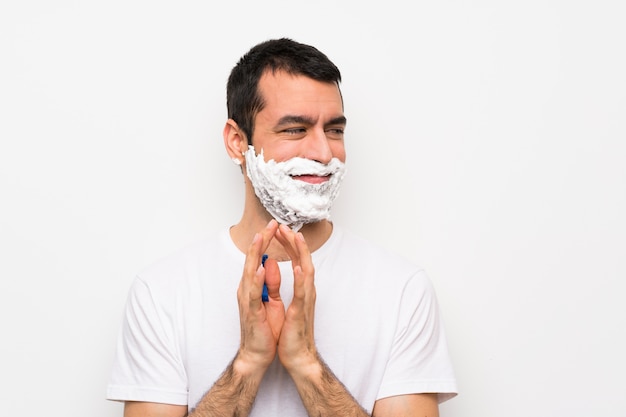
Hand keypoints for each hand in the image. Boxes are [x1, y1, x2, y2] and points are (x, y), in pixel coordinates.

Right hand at [236, 220, 284, 369]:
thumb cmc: (264, 328)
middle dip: (261, 240)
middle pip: (252, 259)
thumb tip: (270, 264)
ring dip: (255, 254)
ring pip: (249, 272)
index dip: (266, 241)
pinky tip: (260, 268)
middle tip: (270, 223)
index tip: (275, 225)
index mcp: (252, 286)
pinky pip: (253, 293)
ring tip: (260, 237)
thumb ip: (270, 282)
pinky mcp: (252, 312)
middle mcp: (247, 289)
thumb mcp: (270, 300)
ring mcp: (247, 300)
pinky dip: (256, 280)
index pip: (258, 258)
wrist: (257, 354)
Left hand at [274, 224, 317, 372]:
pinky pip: (302, 293)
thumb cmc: (289, 332)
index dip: (288, 243)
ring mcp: (305, 301)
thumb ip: (275, 283)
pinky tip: (298, 267)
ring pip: (306, 271)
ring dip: (301, 253)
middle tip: (287, 225)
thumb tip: (269, 264)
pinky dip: (301, 279)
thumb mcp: (278, 302)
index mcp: (299, 289)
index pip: (295, 260)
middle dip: (294, 242)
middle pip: (302, 260)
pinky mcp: (301, 312)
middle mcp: (306, 291)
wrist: (296, 357)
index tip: (281, 229)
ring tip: (296, 237)